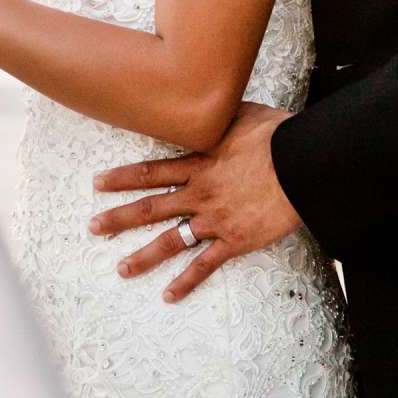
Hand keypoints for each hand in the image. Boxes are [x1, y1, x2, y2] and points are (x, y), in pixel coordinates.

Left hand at [89, 101, 300, 301]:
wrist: (303, 165)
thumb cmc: (278, 135)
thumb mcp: (242, 114)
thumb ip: (220, 115)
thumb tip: (210, 101)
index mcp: (198, 163)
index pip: (150, 172)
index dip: (122, 178)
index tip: (98, 184)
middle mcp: (199, 193)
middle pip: (151, 207)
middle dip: (119, 218)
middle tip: (93, 228)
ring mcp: (215, 219)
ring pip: (171, 240)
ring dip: (144, 256)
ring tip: (121, 269)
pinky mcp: (235, 240)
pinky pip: (206, 265)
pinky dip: (187, 281)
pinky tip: (169, 296)